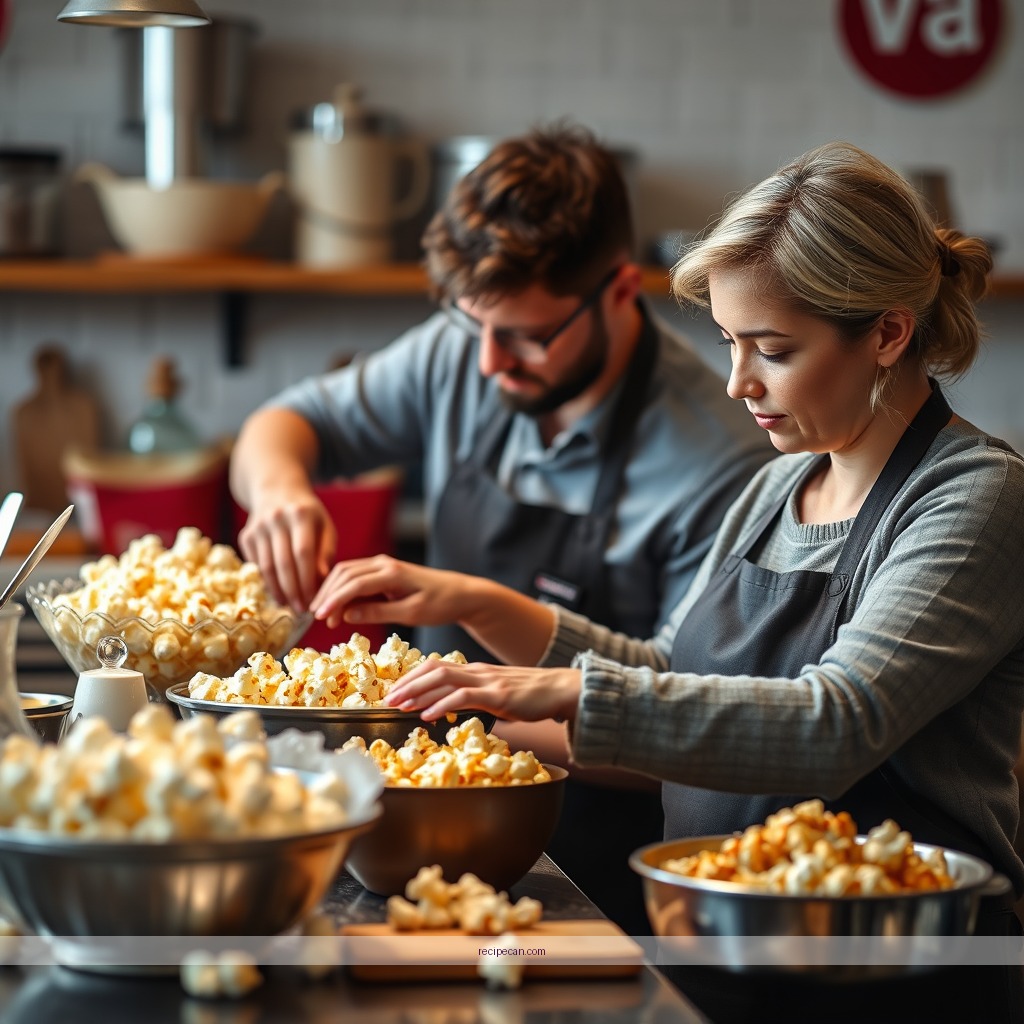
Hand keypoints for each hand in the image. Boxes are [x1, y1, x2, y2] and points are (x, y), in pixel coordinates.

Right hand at [238, 487, 335, 612]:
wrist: (276, 490)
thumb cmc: (308, 515)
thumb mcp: (324, 526)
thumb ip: (326, 552)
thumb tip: (323, 581)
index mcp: (301, 514)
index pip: (304, 553)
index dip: (308, 579)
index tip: (314, 598)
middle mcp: (277, 518)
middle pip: (283, 562)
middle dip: (293, 590)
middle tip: (301, 609)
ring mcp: (258, 526)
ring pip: (267, 566)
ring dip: (278, 590)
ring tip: (290, 605)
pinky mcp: (246, 535)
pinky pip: (257, 565)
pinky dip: (267, 582)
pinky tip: (278, 593)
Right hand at [310, 555, 473, 630]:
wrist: (461, 594)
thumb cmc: (440, 605)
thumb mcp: (411, 614)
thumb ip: (379, 612)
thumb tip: (348, 614)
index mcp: (392, 573)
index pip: (354, 584)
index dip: (334, 600)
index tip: (320, 617)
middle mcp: (385, 564)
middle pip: (345, 574)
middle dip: (328, 594)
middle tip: (317, 617)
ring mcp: (384, 566)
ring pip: (347, 573)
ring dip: (333, 592)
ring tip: (326, 616)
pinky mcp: (384, 572)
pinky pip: (357, 578)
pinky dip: (344, 591)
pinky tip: (339, 608)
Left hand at [384, 660, 581, 724]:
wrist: (561, 690)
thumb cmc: (531, 696)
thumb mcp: (496, 695)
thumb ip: (474, 699)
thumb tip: (450, 710)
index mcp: (475, 671)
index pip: (435, 667)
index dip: (412, 677)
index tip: (394, 690)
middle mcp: (477, 671)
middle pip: (433, 670)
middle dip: (407, 684)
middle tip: (387, 699)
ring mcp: (487, 681)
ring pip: (443, 680)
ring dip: (417, 692)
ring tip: (399, 705)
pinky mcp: (498, 694)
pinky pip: (464, 697)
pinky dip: (442, 704)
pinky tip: (428, 715)